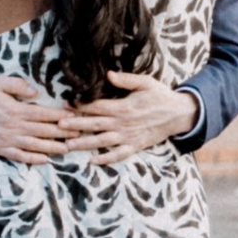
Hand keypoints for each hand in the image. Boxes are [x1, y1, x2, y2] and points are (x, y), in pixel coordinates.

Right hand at [0, 73, 75, 163]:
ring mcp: (7, 139)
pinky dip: (33, 159)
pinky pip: (20, 156)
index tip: (73, 117)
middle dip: (62, 133)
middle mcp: (13, 126)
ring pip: (34, 145)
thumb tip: (34, 91)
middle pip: (42, 130)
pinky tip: (45, 160)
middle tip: (79, 134)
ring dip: (52, 147)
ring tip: (67, 149)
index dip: (59, 116)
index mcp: (14, 109)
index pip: (42, 114)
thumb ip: (17, 84)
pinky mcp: (1, 149)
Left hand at [52, 71, 201, 158]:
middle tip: (58, 126)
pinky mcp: (135, 146)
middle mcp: (123, 123)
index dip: (81, 106)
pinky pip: (118, 154)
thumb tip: (109, 75)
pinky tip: (92, 162)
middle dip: (76, 125)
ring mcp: (128, 136)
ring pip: (102, 141)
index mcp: (123, 106)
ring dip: (85, 143)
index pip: (97, 106)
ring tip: (68, 145)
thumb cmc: (160, 96)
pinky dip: (106, 159)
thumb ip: (126, 80)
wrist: (179, 114)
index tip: (66, 105)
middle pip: (95, 124)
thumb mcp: (145, 82)